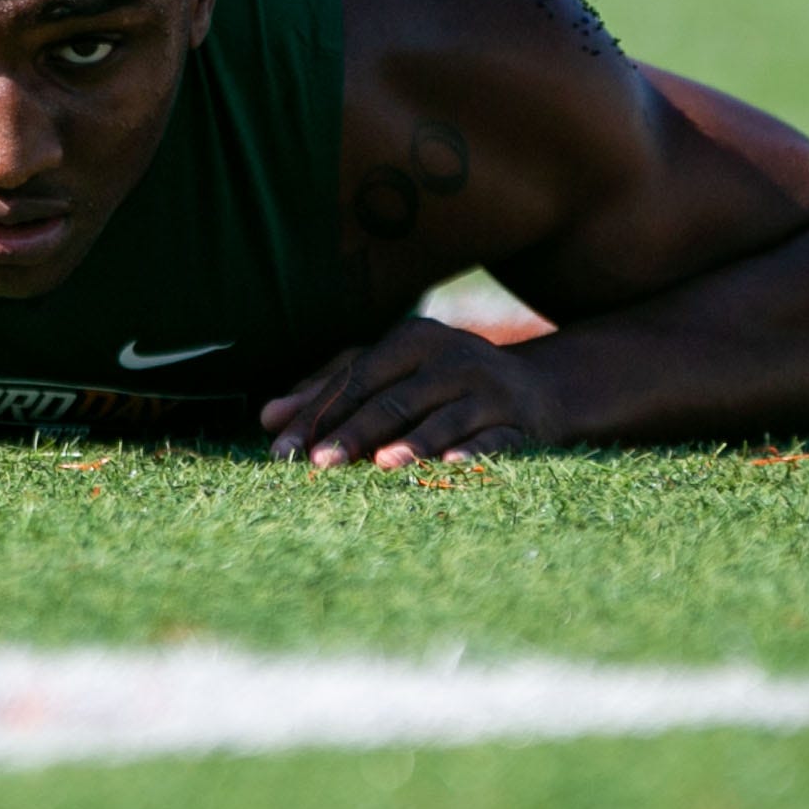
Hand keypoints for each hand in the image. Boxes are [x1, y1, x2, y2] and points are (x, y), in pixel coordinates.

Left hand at [261, 317, 557, 466]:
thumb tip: (269, 417)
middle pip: (394, 400)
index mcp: (413, 340)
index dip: (318, 414)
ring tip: (381, 465)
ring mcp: (489, 390)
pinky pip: (492, 440)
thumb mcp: (392, 374)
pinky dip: (472, 454)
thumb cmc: (443, 382)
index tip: (284, 449)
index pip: (357, 378)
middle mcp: (451, 358)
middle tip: (319, 465)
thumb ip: (332, 391)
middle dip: (354, 434)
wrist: (538, 387)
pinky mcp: (519, 421)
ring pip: (443, 418)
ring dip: (413, 443)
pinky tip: (451, 468)